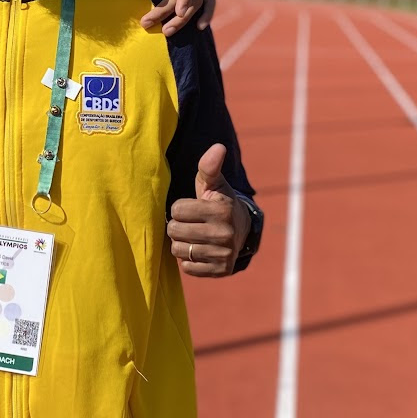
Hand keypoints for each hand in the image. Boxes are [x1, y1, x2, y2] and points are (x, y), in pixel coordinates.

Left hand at [167, 144, 251, 277]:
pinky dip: (188, 260)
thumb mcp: (214, 184)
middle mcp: (224, 234)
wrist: (241, 231)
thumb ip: (209, 166)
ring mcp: (223, 254)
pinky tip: (199, 250)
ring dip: (181, 243)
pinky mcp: (221, 270)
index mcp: (221, 210)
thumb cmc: (219, 203)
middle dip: (177, 226)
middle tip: (190, 223)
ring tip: (193, 237)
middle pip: (175, 231)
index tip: (191, 208)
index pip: (177, 210)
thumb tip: (218, 147)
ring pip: (178, 250)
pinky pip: (188, 268)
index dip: (180, 208)